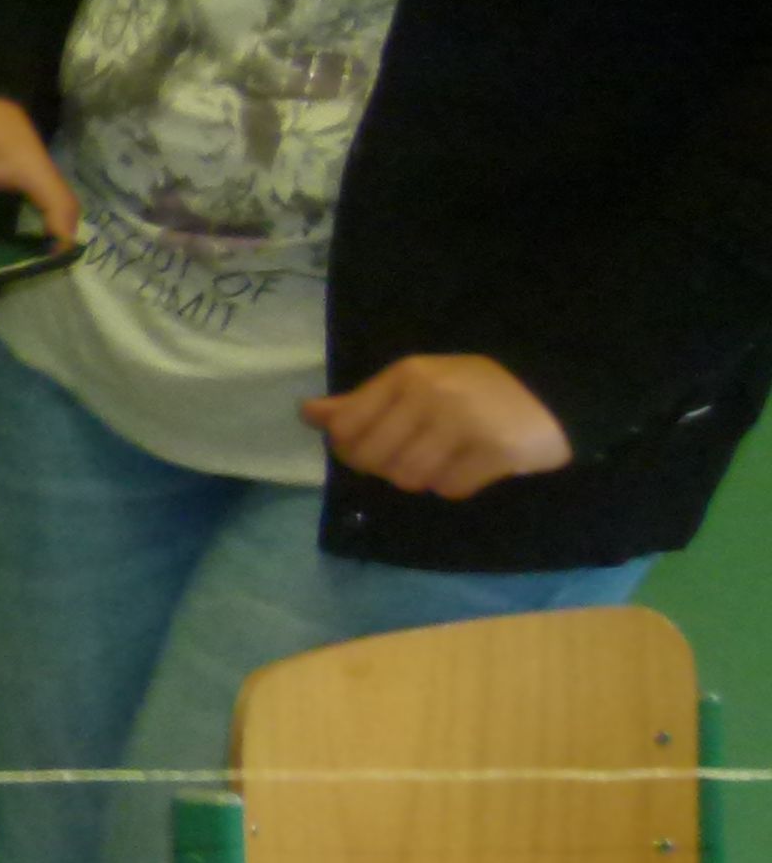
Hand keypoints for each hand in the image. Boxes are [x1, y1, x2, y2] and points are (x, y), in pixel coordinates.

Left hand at [303, 356, 572, 498]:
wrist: (554, 394)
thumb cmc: (476, 391)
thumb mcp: (417, 384)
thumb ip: (362, 402)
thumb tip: (307, 414)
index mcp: (407, 374)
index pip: (346, 428)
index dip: (350, 451)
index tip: (372, 451)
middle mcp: (431, 394)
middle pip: (375, 459)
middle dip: (388, 467)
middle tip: (417, 455)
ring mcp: (464, 421)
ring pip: (409, 477)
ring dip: (425, 477)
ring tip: (448, 457)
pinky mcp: (495, 450)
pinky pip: (450, 488)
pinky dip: (456, 484)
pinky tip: (473, 464)